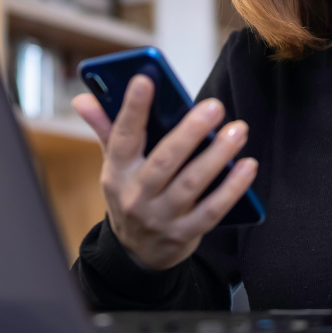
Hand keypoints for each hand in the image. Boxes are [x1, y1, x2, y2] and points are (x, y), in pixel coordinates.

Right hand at [71, 75, 256, 270]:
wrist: (137, 253)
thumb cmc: (131, 194)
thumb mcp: (114, 166)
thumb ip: (106, 129)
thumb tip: (83, 99)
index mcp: (116, 172)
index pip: (122, 136)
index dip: (132, 108)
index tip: (145, 79)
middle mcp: (136, 195)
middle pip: (164, 161)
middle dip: (189, 132)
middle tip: (214, 106)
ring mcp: (161, 218)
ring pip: (191, 184)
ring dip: (217, 156)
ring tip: (237, 131)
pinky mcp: (184, 234)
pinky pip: (212, 211)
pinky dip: (232, 188)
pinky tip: (247, 166)